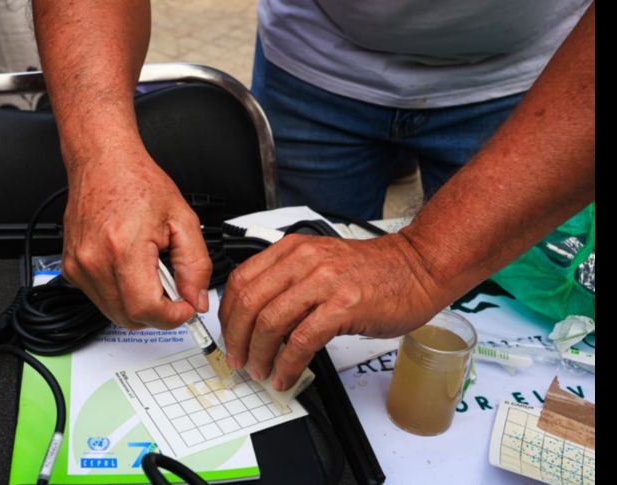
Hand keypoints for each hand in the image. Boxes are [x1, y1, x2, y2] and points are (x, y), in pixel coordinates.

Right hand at [61, 141, 211, 329]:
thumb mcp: (182, 220)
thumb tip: (197, 299)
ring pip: (115, 313)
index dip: (172, 316)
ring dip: (139, 304)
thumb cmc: (136, 182)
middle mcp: (94, 261)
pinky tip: (131, 268)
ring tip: (150, 270)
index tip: (185, 307)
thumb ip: (196, 266)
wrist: (103, 163)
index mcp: (123, 249)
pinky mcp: (71, 268)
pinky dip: (121, 293)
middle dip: (158, 313)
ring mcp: (79, 267)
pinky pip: (101, 299)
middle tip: (172, 288)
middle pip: (130, 318)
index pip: (146, 310)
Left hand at [219, 233, 444, 390]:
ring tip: (260, 371)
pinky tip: (285, 375)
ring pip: (269, 322)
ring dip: (258, 354)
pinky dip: (287, 364)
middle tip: (237, 359)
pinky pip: (301, 341)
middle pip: (249, 302)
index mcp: (293, 249)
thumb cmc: (373, 271)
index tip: (229, 335)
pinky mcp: (343, 306)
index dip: (228, 314)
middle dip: (236, 338)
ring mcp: (324, 282)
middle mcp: (304, 261)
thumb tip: (258, 319)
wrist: (418, 267)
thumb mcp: (321, 264)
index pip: (241, 280)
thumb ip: (289, 283)